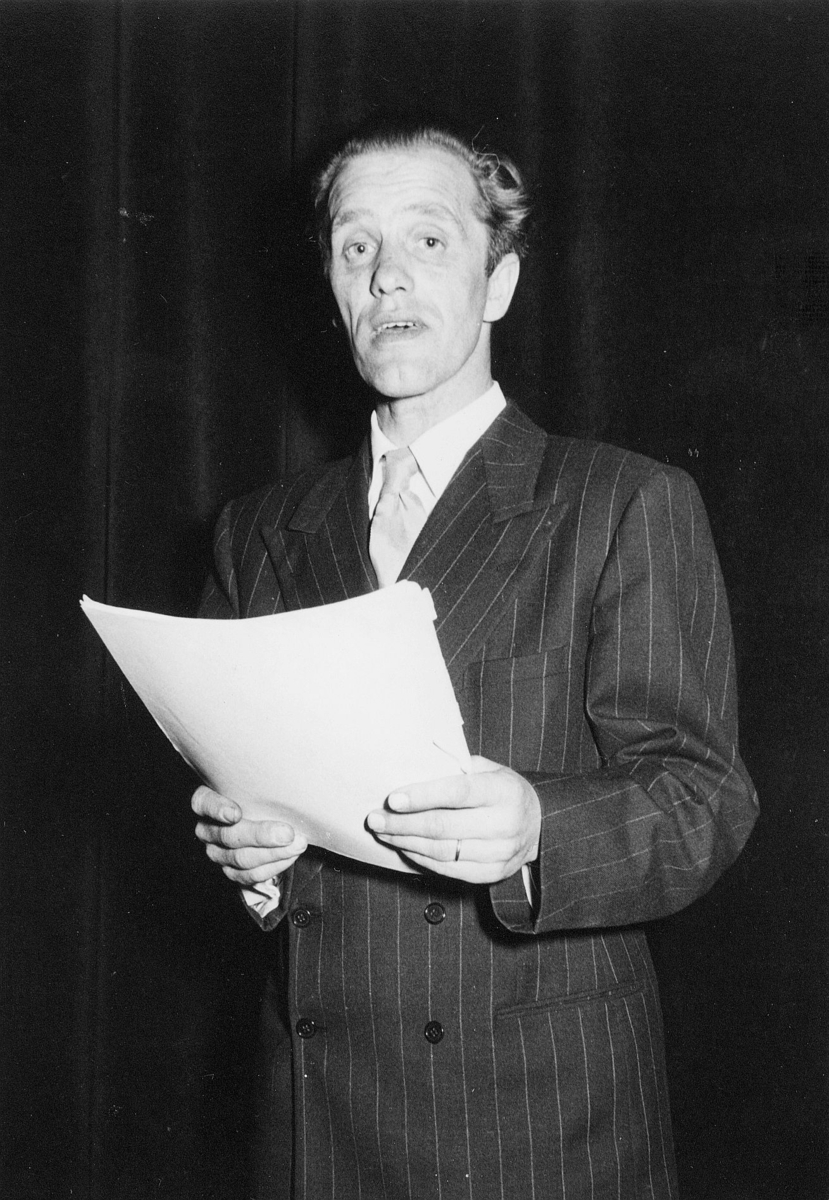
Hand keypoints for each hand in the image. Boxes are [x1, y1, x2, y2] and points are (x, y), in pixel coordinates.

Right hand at [192, 786, 306, 884]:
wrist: (263, 820)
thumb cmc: (258, 796)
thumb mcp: (255, 782)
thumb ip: (261, 779)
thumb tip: (288, 767)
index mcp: (207, 801)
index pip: (204, 803)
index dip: (217, 809)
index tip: (235, 813)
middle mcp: (208, 828)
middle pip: (228, 836)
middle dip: (261, 836)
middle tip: (287, 833)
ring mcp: (217, 852)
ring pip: (241, 859)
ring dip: (273, 853)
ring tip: (297, 845)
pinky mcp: (230, 870)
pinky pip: (249, 876)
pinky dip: (273, 867)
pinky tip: (289, 856)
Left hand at [365, 756, 540, 883]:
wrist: (539, 826)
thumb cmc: (503, 791)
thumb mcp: (489, 770)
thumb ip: (457, 768)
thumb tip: (413, 768)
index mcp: (504, 792)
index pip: (458, 793)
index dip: (423, 796)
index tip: (393, 799)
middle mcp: (505, 824)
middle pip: (443, 827)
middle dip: (403, 824)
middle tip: (375, 819)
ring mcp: (500, 853)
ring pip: (442, 851)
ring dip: (406, 842)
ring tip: (384, 832)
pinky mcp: (493, 874)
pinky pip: (448, 869)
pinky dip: (421, 858)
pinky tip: (404, 846)